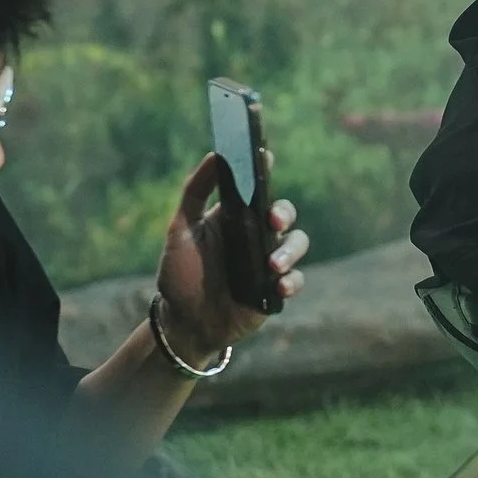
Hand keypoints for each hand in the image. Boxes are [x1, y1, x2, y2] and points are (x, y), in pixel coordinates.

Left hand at [154, 153, 310, 364]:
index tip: (266, 158)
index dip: (264, 170)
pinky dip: (292, 280)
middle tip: (272, 219)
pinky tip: (278, 285)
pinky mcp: (276, 289)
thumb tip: (215, 155)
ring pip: (297, 244)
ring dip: (291, 251)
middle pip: (284, 213)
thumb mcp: (180, 230)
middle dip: (284, 212)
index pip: (256, 188)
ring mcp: (269, 262)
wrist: (185, 322)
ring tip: (272, 265)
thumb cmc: (180, 274)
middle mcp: (256, 236)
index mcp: (234, 217)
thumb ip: (194, 193)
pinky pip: (296, 279)